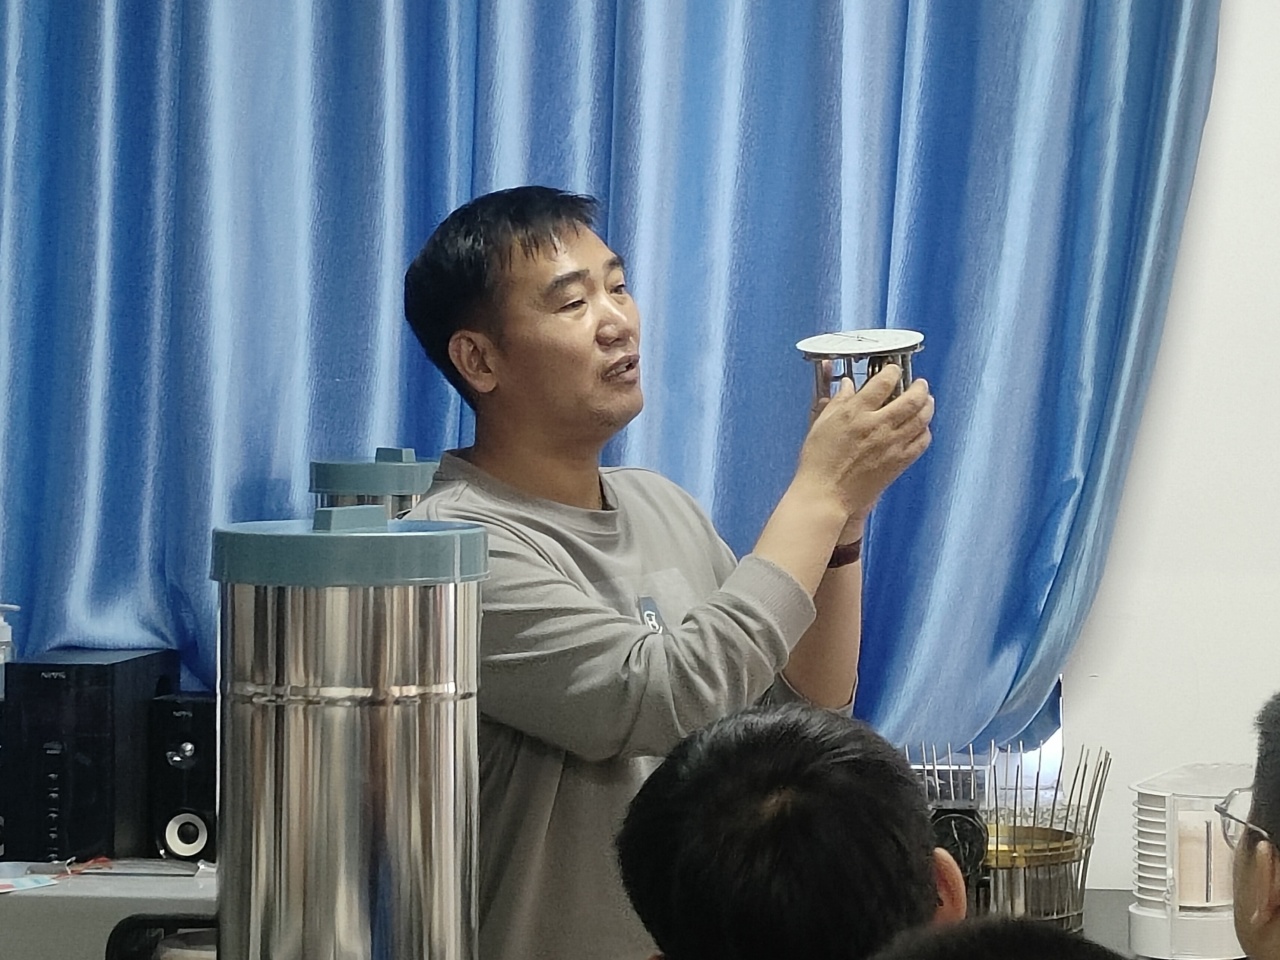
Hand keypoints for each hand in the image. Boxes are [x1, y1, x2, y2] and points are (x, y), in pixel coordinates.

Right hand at [796, 364, 933, 518]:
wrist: (826, 494)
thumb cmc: (819, 462)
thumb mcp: (821, 424)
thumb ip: (837, 402)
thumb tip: (847, 386)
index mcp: (856, 413)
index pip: (883, 382)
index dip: (892, 371)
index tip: (893, 369)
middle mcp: (878, 426)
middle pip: (912, 398)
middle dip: (919, 386)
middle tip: (919, 384)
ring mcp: (891, 444)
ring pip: (922, 418)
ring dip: (928, 406)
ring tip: (926, 401)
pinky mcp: (899, 462)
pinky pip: (922, 442)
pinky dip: (925, 430)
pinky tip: (921, 428)